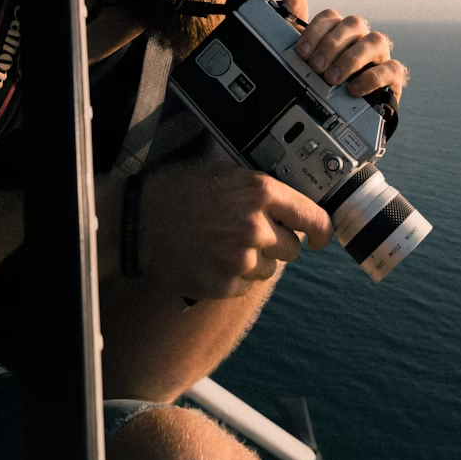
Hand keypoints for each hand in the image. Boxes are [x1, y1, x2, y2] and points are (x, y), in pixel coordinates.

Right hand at [141, 162, 332, 299]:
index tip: (320, 237)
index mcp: (260, 192)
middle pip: (292, 248)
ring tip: (225, 245)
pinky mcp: (226, 284)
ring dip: (256, 261)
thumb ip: (259, 190)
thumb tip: (288, 205)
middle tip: (250, 234)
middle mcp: (257, 227)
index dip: (321, 230)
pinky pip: (247, 285)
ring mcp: (242, 259)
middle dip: (278, 243)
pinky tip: (213, 259)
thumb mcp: (225, 174)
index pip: (311, 216)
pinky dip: (235, 277)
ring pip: (270, 269)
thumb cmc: (178, 192)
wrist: (139, 221)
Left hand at [282, 0, 408, 102]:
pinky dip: (371, 78)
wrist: (344, 116)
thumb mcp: (307, 55)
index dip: (314, 31)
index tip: (301, 52)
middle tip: (316, 67)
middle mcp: (361, 37)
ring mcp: (380, 55)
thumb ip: (297, 23)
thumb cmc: (326, 79)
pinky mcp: (393, 77)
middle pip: (353, 24)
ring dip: (351, 58)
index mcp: (340, 31)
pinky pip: (391, 69)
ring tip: (332, 78)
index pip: (330, 17)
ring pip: (374, 41)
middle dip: (331, 44)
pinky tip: (353, 89)